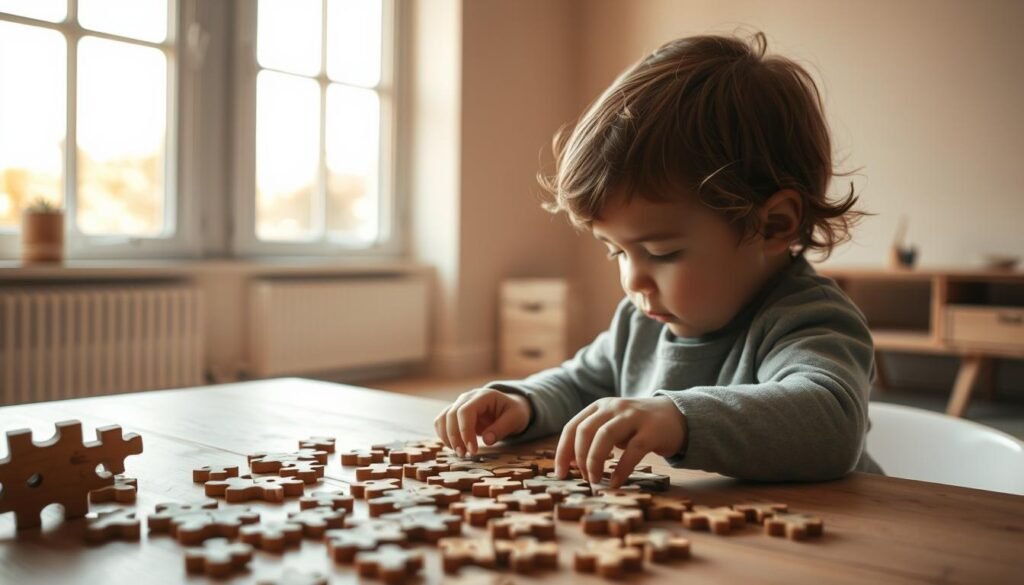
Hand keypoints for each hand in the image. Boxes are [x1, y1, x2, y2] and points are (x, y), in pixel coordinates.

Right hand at [434, 388, 532, 456]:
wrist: (510, 407)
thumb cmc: (514, 412)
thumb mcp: (516, 419)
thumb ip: (502, 428)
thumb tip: (487, 440)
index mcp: (483, 396)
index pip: (465, 411)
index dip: (465, 431)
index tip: (473, 450)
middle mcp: (467, 397)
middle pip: (451, 415)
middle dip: (455, 437)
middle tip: (464, 455)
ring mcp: (459, 404)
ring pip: (442, 419)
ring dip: (447, 437)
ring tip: (459, 453)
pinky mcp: (455, 413)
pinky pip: (441, 423)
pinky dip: (444, 436)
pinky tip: (455, 447)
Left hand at [555, 396, 686, 487]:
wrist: (676, 416)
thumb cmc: (637, 426)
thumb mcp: (612, 426)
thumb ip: (593, 439)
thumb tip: (571, 463)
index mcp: (599, 406)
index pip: (572, 427)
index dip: (562, 452)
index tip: (560, 474)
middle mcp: (613, 408)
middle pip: (585, 431)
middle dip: (579, 457)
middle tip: (583, 478)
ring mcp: (633, 417)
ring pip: (604, 436)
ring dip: (595, 461)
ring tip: (595, 481)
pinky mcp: (651, 431)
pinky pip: (632, 450)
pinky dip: (621, 469)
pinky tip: (616, 483)